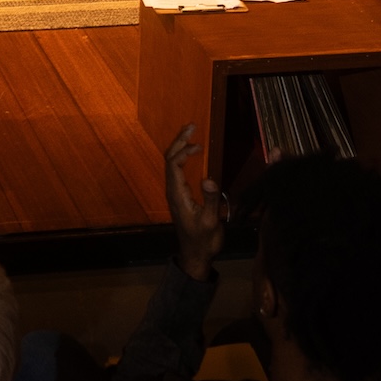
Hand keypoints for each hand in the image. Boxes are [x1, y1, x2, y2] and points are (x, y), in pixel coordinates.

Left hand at [163, 125, 226, 279]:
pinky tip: (192, 152)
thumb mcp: (211, 222)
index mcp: (177, 194)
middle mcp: (172, 190)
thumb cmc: (203, 240)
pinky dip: (183, 156)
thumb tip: (208, 177)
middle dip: (179, 141)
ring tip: (192, 132)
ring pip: (171, 163)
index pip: (174, 165)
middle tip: (192, 126)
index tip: (199, 145)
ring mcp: (174, 192)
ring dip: (180, 146)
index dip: (184, 152)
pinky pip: (176, 169)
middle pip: (169, 159)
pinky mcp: (179, 194)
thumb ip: (210, 200)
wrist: (195, 255)